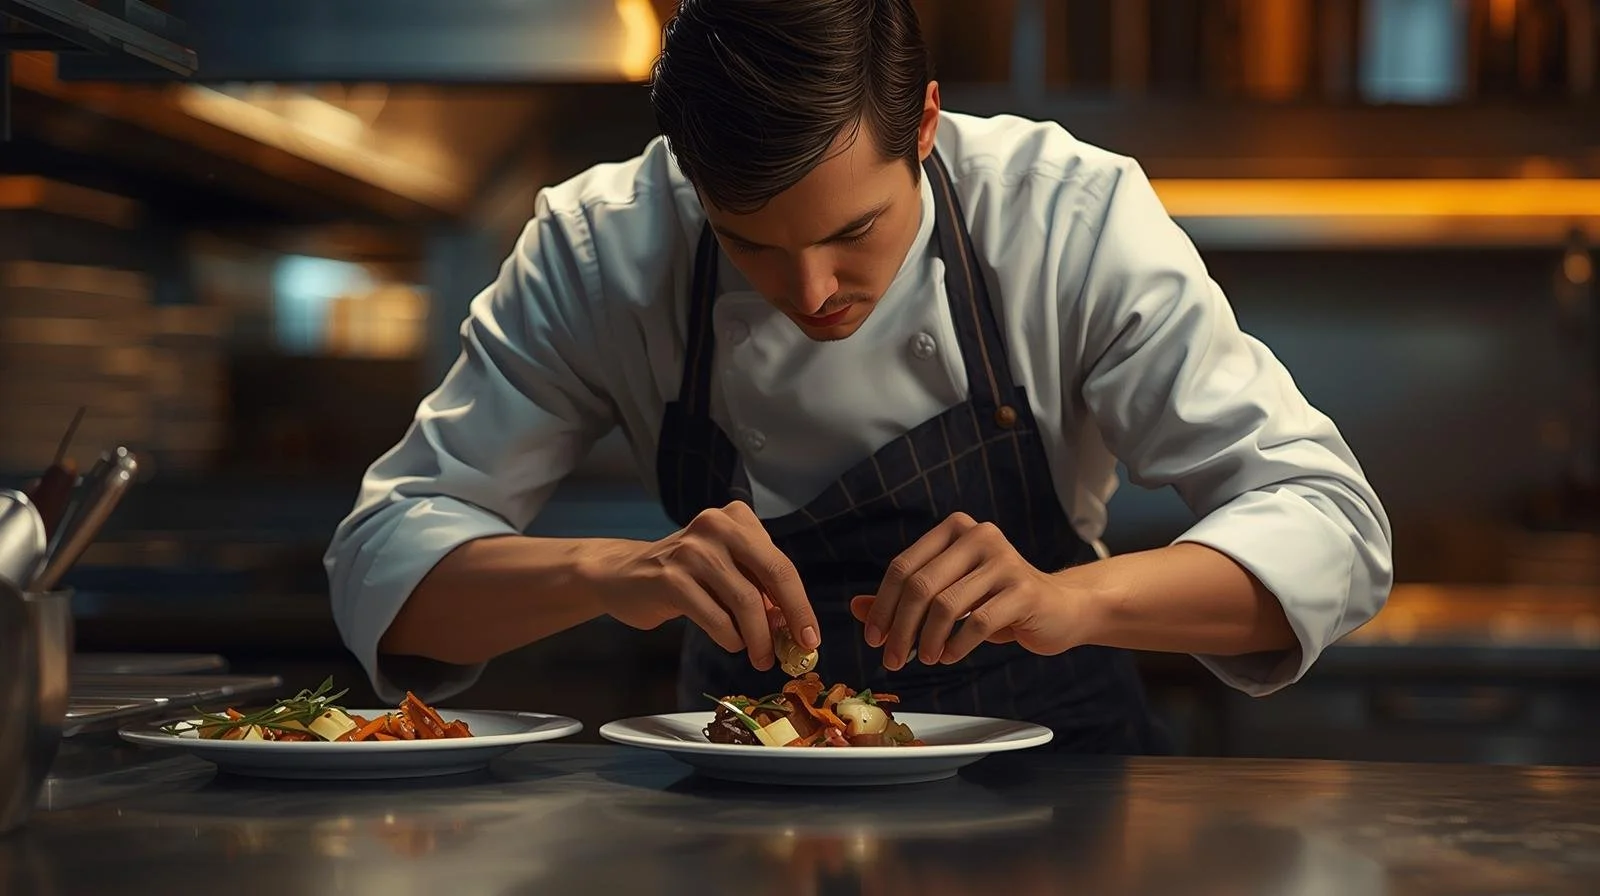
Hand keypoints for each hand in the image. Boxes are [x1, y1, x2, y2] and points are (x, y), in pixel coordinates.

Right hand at [589, 501, 819, 670]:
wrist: (622, 575)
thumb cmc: (683, 575)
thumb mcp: (725, 570)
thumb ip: (757, 588)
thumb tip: (792, 626)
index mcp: (736, 519)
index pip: (781, 564)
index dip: (800, 604)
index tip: (811, 636)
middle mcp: (716, 527)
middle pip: (773, 574)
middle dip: (792, 617)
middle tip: (799, 650)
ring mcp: (692, 551)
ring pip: (745, 602)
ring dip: (758, 638)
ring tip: (760, 657)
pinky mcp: (671, 579)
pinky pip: (716, 618)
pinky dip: (730, 638)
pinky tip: (730, 643)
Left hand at [850, 512, 1082, 669]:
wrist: (1059, 609)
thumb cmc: (997, 603)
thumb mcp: (948, 597)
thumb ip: (905, 599)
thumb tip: (856, 606)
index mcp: (955, 529)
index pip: (903, 567)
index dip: (882, 605)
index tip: (874, 639)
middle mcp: (979, 535)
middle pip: (920, 586)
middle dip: (900, 628)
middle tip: (892, 659)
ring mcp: (1004, 560)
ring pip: (946, 606)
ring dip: (926, 640)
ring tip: (925, 658)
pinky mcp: (1023, 590)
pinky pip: (976, 622)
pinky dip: (956, 645)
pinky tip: (950, 655)